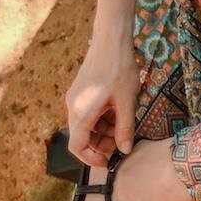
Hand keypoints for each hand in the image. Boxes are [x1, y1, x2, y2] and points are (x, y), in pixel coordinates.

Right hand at [65, 40, 139, 164]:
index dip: (91, 159)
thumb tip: (125, 150)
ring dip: (103, 131)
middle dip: (101, 144)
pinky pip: (88, 113)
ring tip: (125, 126)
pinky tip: (120, 112)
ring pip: (86, 125)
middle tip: (122, 143)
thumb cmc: (120, 69)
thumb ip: (125, 128)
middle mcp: (73, 107)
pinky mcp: (80, 90)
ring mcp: (76, 98)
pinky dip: (102, 118)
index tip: (109, 161)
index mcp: (82, 113)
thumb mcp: (127, 101)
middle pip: (82, 137)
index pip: (77, 147)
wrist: (111, 39)